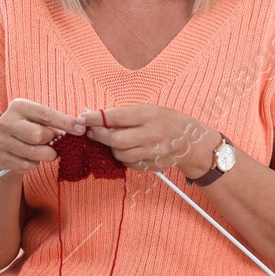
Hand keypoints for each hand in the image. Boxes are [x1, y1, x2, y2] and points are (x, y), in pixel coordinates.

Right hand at [0, 99, 84, 174]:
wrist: (7, 145)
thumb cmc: (31, 128)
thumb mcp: (41, 120)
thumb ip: (57, 123)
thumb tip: (80, 128)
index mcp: (18, 106)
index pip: (45, 114)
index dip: (65, 122)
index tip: (81, 129)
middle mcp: (5, 121)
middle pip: (37, 135)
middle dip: (51, 141)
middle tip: (54, 143)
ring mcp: (0, 140)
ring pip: (32, 153)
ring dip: (46, 155)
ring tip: (47, 152)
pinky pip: (26, 165)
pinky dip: (34, 164)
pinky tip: (32, 158)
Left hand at [78, 104, 217, 176]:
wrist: (191, 141)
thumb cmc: (167, 121)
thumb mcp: (150, 110)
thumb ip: (126, 115)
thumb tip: (98, 118)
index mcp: (149, 114)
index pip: (117, 116)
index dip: (96, 118)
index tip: (83, 118)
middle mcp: (152, 134)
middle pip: (115, 139)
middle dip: (99, 136)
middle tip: (92, 132)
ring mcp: (153, 152)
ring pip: (119, 154)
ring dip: (111, 148)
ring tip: (114, 140)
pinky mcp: (152, 165)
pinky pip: (128, 164)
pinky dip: (123, 157)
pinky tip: (128, 149)